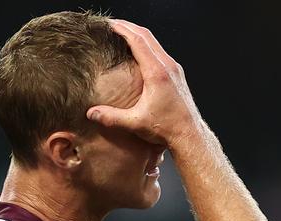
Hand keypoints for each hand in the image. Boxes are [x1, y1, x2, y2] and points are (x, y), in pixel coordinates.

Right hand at [86, 19, 202, 146]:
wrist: (190, 135)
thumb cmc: (167, 128)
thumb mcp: (135, 123)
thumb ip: (111, 117)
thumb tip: (90, 113)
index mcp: (157, 73)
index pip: (138, 41)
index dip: (122, 29)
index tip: (109, 24)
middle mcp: (168, 66)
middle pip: (147, 36)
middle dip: (128, 27)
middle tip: (112, 24)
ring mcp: (174, 69)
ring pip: (155, 43)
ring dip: (138, 35)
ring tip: (123, 34)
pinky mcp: (177, 75)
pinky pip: (160, 52)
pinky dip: (147, 46)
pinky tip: (138, 52)